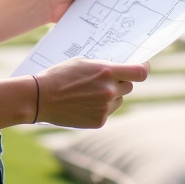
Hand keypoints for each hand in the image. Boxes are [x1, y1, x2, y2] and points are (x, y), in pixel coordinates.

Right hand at [34, 59, 148, 128]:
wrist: (41, 98)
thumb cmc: (60, 76)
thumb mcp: (83, 62)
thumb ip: (104, 65)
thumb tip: (120, 68)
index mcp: (107, 72)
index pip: (139, 73)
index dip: (143, 69)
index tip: (142, 66)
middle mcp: (109, 91)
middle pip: (128, 86)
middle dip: (120, 82)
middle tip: (104, 81)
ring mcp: (105, 108)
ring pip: (118, 100)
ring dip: (110, 96)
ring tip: (88, 93)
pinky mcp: (99, 121)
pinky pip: (107, 112)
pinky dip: (100, 108)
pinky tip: (83, 104)